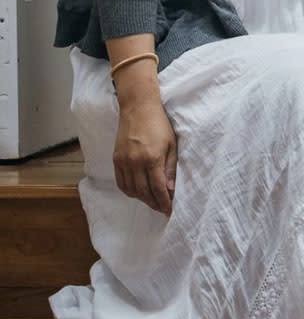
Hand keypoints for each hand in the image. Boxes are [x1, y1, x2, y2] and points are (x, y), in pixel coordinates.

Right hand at [113, 95, 177, 215]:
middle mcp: (135, 162)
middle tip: (161, 208)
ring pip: (131, 189)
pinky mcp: (116, 159)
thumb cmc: (159, 124)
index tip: (169, 210)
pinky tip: (137, 192)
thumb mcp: (172, 144)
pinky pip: (121, 182)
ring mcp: (123, 161)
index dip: (164, 202)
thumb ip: (170, 167)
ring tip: (152, 201)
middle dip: (153, 203)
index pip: (158, 188)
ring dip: (142, 199)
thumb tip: (170, 188)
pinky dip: (129, 191)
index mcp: (152, 158)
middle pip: (143, 192)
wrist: (138, 108)